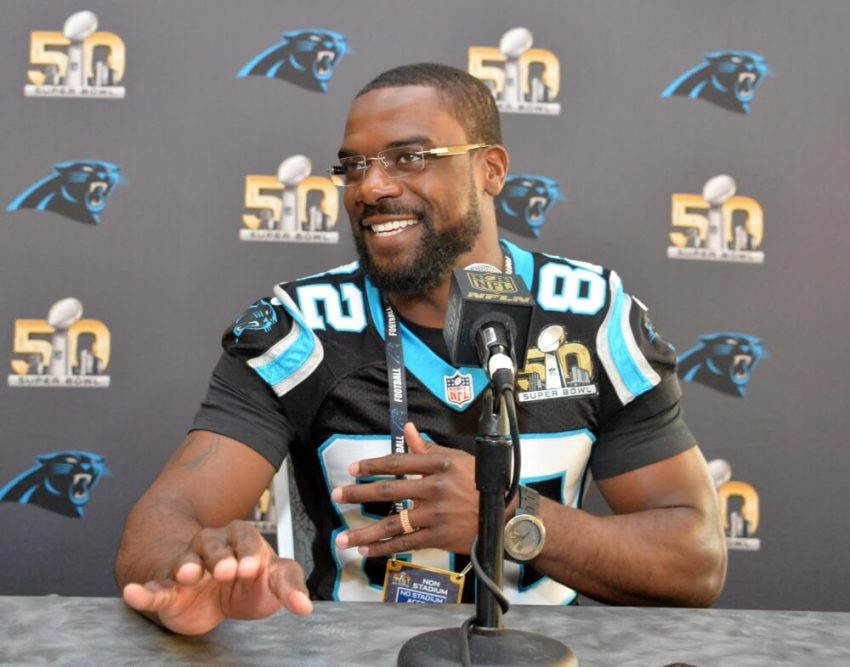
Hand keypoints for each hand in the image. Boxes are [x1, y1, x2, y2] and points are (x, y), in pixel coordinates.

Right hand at [122, 520, 311, 634]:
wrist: (215, 599)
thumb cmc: (249, 583)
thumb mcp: (273, 581)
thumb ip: (289, 587)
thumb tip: (305, 608)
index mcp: (241, 539)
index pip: (245, 538)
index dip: (247, 552)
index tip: (250, 568)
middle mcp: (213, 547)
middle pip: (213, 544)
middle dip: (219, 556)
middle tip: (225, 570)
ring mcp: (189, 568)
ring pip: (185, 560)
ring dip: (186, 565)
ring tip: (188, 574)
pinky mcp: (170, 592)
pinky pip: (155, 589)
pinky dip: (143, 592)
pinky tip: (133, 593)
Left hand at [332, 422, 478, 556]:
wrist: (506, 516)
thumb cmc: (481, 483)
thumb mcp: (457, 459)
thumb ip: (428, 448)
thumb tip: (408, 429)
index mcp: (440, 465)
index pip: (398, 463)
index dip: (373, 465)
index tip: (353, 469)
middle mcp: (435, 488)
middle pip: (389, 491)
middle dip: (359, 494)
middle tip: (337, 496)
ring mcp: (436, 515)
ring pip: (393, 523)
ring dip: (364, 531)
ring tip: (342, 539)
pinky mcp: (439, 537)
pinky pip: (406, 543)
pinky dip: (385, 548)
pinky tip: (367, 550)